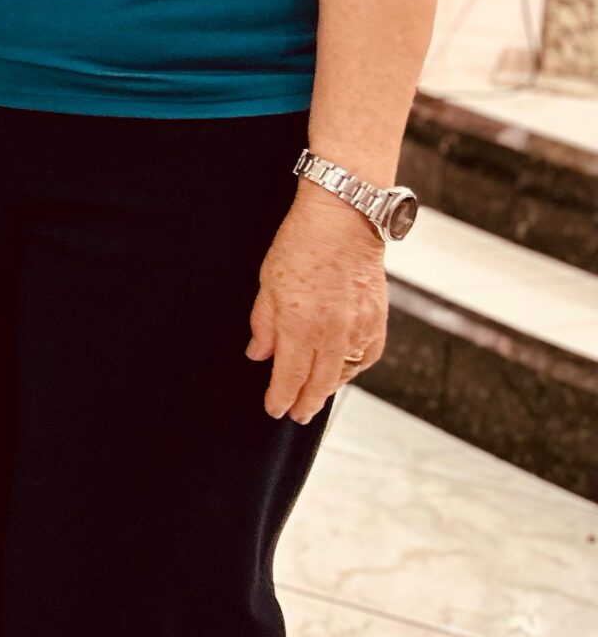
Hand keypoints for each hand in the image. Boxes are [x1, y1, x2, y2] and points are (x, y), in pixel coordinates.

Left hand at [247, 180, 389, 422]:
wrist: (344, 221)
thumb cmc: (300, 245)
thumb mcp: (267, 283)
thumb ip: (263, 324)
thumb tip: (259, 354)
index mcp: (300, 324)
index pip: (289, 376)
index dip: (280, 397)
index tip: (274, 409)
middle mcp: (332, 333)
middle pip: (319, 383)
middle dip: (305, 403)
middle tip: (296, 415)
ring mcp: (358, 328)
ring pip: (343, 373)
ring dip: (328, 388)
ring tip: (315, 396)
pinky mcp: (377, 321)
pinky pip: (365, 356)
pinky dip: (352, 368)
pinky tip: (341, 371)